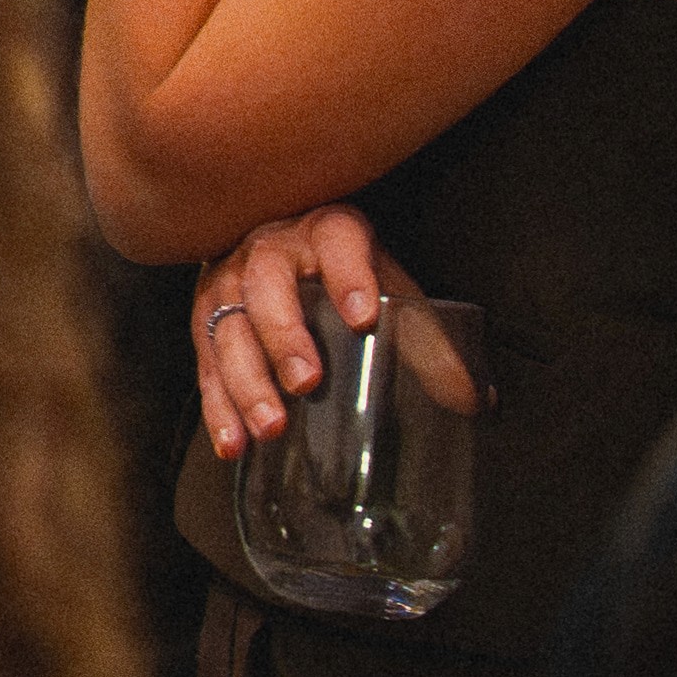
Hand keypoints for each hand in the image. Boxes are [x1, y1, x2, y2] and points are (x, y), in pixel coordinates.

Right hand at [195, 208, 413, 457]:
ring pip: (227, 327)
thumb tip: (473, 401)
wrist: (281, 249)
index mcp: (326, 232)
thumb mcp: (390, 291)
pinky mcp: (203, 319)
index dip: (348, 275)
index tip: (363, 315)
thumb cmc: (344, 275)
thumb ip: (427, 343)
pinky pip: (205, 363)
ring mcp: (228, 282)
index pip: (337, 242)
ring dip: (247, 381)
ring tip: (272, 426)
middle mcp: (269, 249)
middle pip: (267, 287)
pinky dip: (219, 407)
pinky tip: (235, 444)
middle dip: (285, 337)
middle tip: (307, 382)